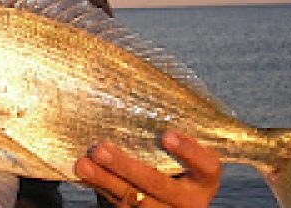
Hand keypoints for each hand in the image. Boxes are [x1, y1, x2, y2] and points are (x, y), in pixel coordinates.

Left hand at [74, 131, 221, 207]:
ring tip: (84, 163)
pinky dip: (100, 187)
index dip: (189, 151)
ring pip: (134, 200)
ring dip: (105, 180)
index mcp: (206, 178)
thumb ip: (172, 133)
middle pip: (159, 184)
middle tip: (101, 148)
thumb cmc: (180, 162)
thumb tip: (141, 93)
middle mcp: (190, 200)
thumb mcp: (187, 152)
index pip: (206, 165)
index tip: (167, 135)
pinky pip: (121, 205)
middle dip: (127, 167)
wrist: (174, 198)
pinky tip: (85, 174)